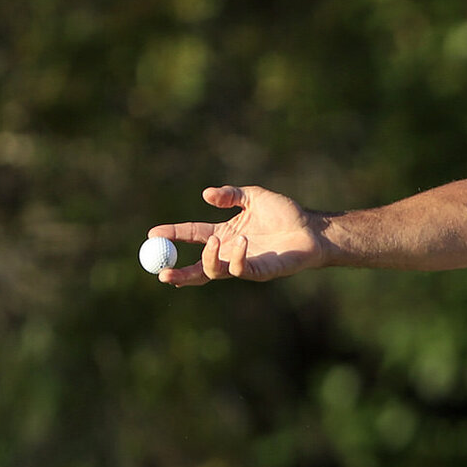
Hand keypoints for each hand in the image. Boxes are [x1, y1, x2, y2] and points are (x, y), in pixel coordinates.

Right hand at [147, 185, 328, 285]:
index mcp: (224, 234)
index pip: (191, 236)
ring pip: (215, 271)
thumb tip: (206, 195)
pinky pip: (241, 271)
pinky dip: (236, 258)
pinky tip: (242, 242)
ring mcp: (244, 264)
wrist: (313, 228)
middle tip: (162, 270)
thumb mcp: (253, 196)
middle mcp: (230, 252)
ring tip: (216, 239)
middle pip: (197, 267)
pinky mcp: (260, 272)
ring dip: (210, 258)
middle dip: (178, 272)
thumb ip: (230, 195)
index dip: (172, 235)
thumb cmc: (286, 213)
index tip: (152, 234)